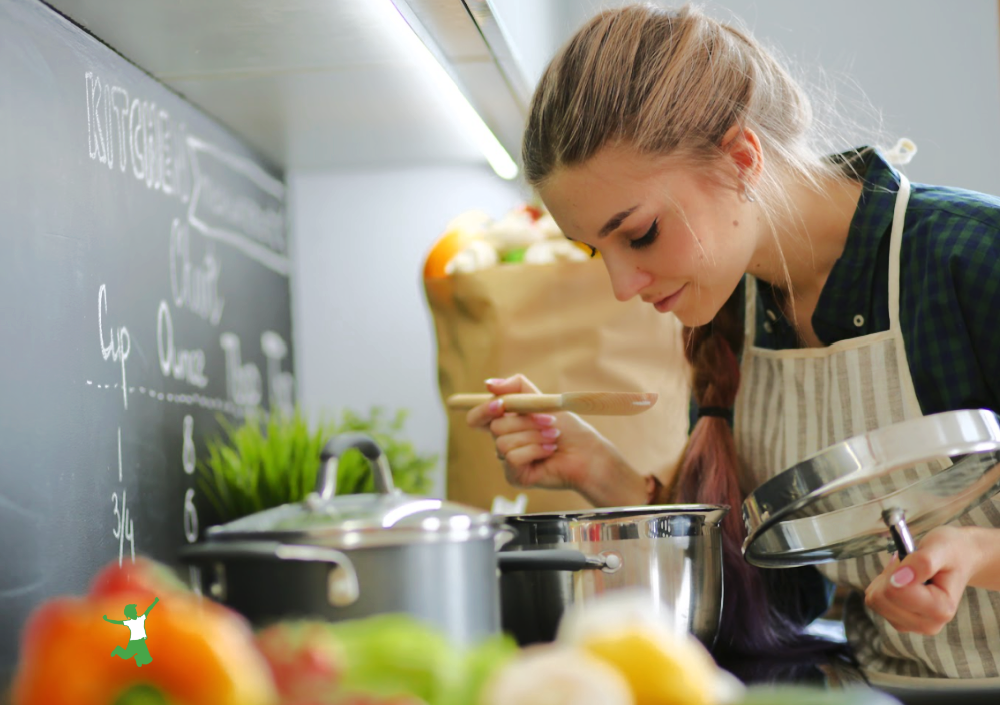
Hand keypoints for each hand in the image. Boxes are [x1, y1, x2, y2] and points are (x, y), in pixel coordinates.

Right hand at [464, 374, 645, 505]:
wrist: (588, 453)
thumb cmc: (568, 429)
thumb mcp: (542, 400)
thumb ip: (517, 388)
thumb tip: (488, 384)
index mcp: (506, 423)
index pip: (477, 417)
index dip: (483, 409)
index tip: (500, 405)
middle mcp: (503, 441)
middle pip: (494, 427)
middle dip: (525, 421)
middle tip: (549, 422)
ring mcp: (508, 460)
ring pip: (503, 443)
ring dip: (534, 436)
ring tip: (553, 437)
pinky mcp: (515, 476)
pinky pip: (512, 458)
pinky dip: (535, 450)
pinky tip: (549, 451)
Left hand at [864, 526, 980, 634]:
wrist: (960, 559)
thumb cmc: (951, 552)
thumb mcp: (941, 548)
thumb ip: (923, 563)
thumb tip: (898, 579)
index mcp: (941, 610)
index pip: (895, 591)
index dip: (897, 569)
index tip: (912, 559)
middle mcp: (928, 625)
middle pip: (881, 598)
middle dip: (890, 575)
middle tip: (909, 565)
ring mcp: (913, 626)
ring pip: (874, 601)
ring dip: (885, 580)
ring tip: (907, 573)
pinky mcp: (900, 622)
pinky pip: (874, 602)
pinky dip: (882, 586)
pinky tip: (901, 581)